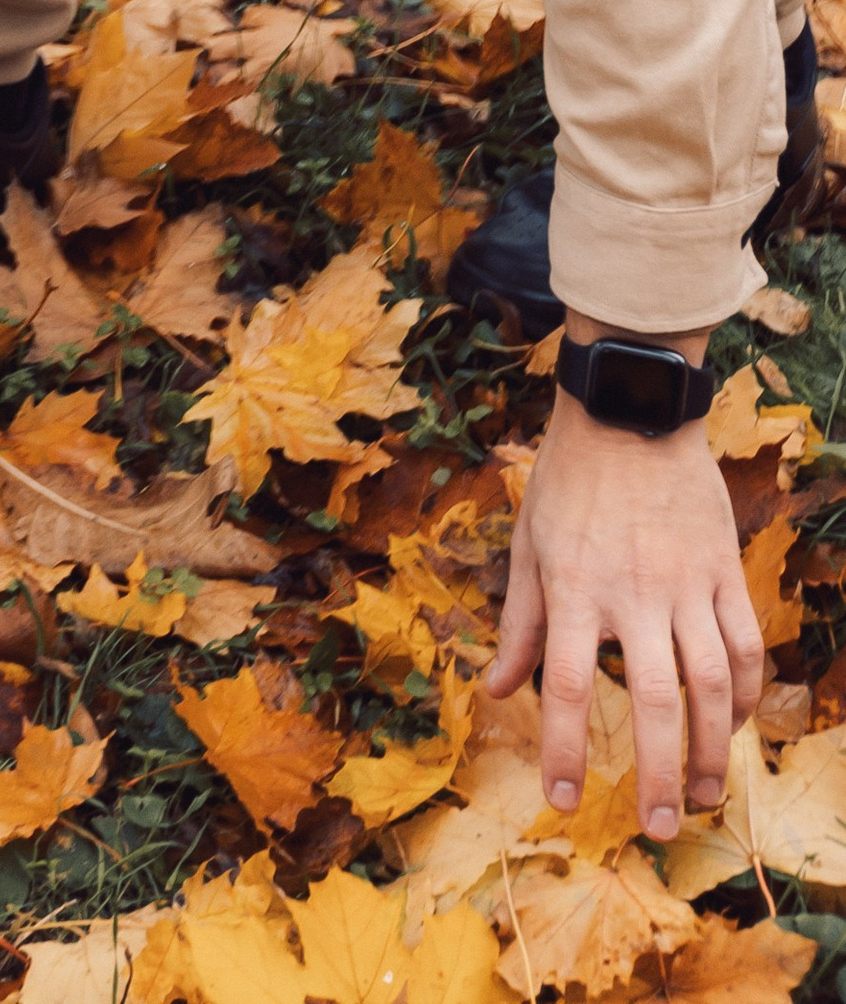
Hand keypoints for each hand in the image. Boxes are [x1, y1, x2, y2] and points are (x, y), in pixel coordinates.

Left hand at [487, 354, 758, 834]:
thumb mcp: (530, 546)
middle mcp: (632, 593)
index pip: (564, 686)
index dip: (561, 749)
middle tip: (661, 829)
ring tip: (705, 793)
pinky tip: (733, 724)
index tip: (561, 801)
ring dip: (712, 748)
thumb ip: (521, 625)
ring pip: (710, 684)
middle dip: (657, 774)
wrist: (629, 412)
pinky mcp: (722, 570)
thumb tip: (498, 692)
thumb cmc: (569, 482)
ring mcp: (684, 583)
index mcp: (573, 589)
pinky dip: (744, 693)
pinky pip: (744, 645)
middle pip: (650, 701)